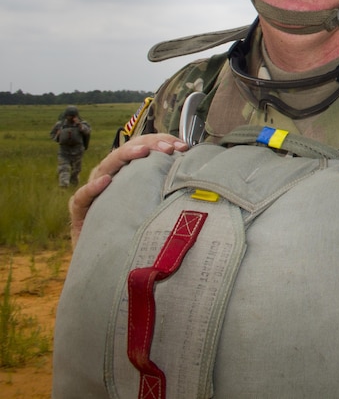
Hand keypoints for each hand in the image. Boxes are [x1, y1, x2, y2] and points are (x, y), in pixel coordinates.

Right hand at [69, 133, 187, 244]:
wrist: (107, 256)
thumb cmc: (135, 226)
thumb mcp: (155, 204)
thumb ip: (168, 188)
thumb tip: (198, 176)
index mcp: (128, 171)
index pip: (144, 147)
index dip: (162, 142)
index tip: (183, 146)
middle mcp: (110, 176)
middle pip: (127, 150)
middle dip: (149, 144)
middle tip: (168, 148)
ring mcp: (94, 191)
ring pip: (106, 166)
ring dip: (125, 156)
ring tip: (142, 152)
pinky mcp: (80, 211)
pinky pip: (82, 197)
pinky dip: (93, 188)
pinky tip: (105, 181)